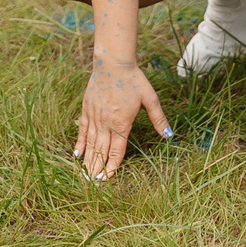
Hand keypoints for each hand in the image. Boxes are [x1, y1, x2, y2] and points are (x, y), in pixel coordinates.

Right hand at [72, 53, 169, 180]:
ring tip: (85, 175)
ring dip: (88, 160)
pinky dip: (80, 144)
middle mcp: (106, 123)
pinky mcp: (86, 110)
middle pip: (101, 151)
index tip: (107, 179)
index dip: (112, 166)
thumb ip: (158, 119)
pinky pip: (82, 131)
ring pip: (90, 144)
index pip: (116, 151)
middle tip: (93, 183)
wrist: (112, 63)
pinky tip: (77, 155)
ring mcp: (94, 117)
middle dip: (97, 168)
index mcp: (122, 123)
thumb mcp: (150, 98)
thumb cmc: (133, 80)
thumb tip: (168, 135)